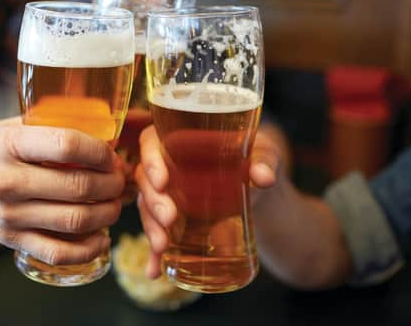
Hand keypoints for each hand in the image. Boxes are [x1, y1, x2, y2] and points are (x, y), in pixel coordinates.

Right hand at [0, 119, 124, 266]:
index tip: (111, 154)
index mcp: (9, 145)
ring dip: (106, 214)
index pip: (67, 145)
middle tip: (120, 179)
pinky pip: (57, 251)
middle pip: (78, 186)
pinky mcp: (8, 240)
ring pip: (74, 220)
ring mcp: (8, 215)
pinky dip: (87, 249)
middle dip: (111, 183)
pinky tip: (100, 238)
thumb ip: (45, 126)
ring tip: (114, 204)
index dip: (100, 151)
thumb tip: (96, 125)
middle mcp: (8, 181)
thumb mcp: (5, 127)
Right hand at [135, 126, 281, 278]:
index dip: (150, 159)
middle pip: (145, 178)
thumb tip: (264, 177)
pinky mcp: (174, 219)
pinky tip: (155, 271)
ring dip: (150, 227)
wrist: (263, 190)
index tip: (163, 181)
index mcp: (181, 139)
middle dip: (153, 201)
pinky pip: (157, 233)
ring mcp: (168, 194)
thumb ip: (264, 161)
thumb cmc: (258, 160)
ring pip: (147, 207)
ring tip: (161, 246)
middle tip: (170, 218)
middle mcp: (168, 165)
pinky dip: (154, 255)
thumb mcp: (264, 154)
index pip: (151, 141)